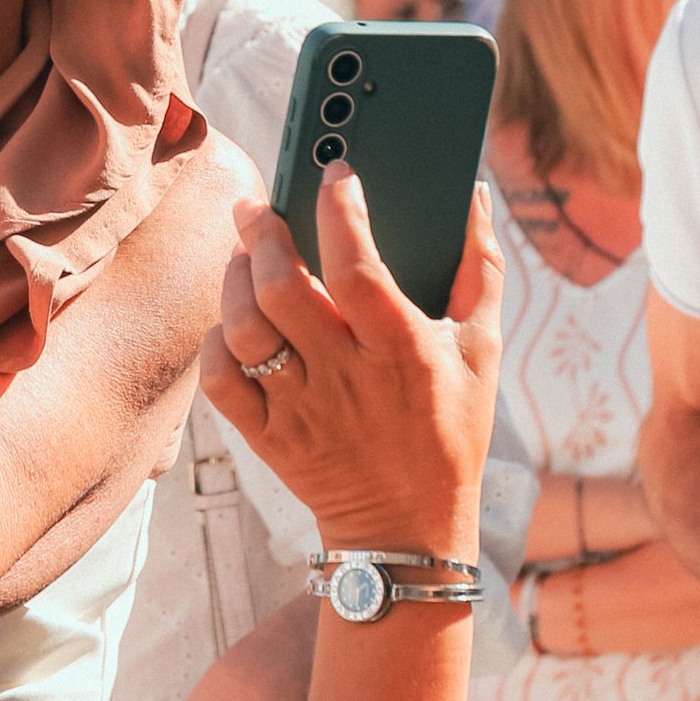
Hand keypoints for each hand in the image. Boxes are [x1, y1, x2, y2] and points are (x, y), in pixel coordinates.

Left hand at [197, 171, 500, 550]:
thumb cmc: (450, 430)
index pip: (357, 265)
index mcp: (401, 349)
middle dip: (263, 232)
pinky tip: (234, 321)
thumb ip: (481, 268)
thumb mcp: (483, 351)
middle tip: (260, 207)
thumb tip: (475, 194)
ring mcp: (300, 409)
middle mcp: (345, 376)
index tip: (336, 173)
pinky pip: (220, 380)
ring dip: (234, 279)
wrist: (410, 528)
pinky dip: (216, 341)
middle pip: (281, 287)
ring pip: (243, 327)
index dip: (340, 210)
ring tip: (243, 255)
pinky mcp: (268, 437)